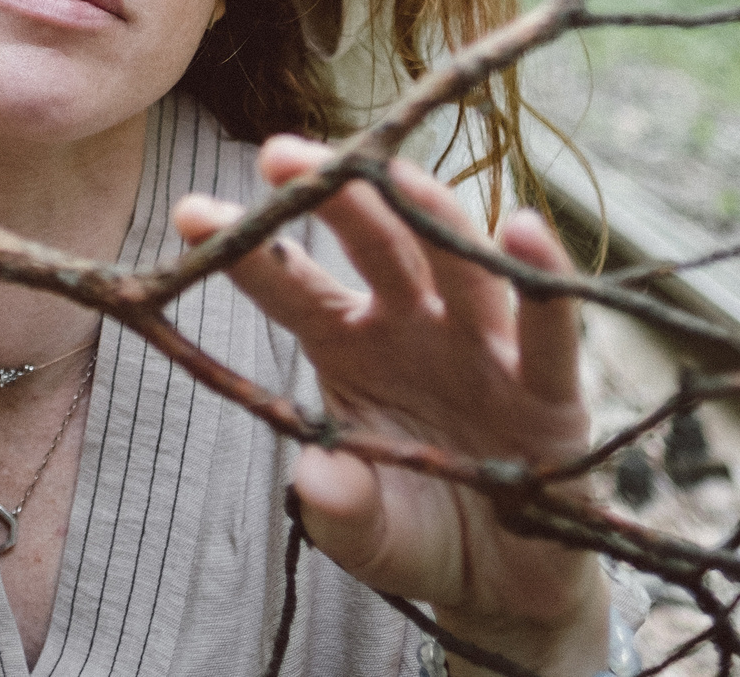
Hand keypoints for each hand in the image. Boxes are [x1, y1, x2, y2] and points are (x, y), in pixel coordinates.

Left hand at [171, 140, 607, 676]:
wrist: (501, 585)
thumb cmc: (418, 531)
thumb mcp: (365, 533)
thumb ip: (341, 509)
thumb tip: (318, 478)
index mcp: (349, 344)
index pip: (293, 286)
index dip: (249, 251)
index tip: (190, 214)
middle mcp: (414, 327)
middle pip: (375, 247)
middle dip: (334, 197)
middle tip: (281, 154)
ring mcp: (483, 347)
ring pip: (455, 264)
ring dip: (426, 211)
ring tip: (392, 171)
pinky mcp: (550, 387)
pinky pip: (547, 328)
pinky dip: (542, 280)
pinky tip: (524, 230)